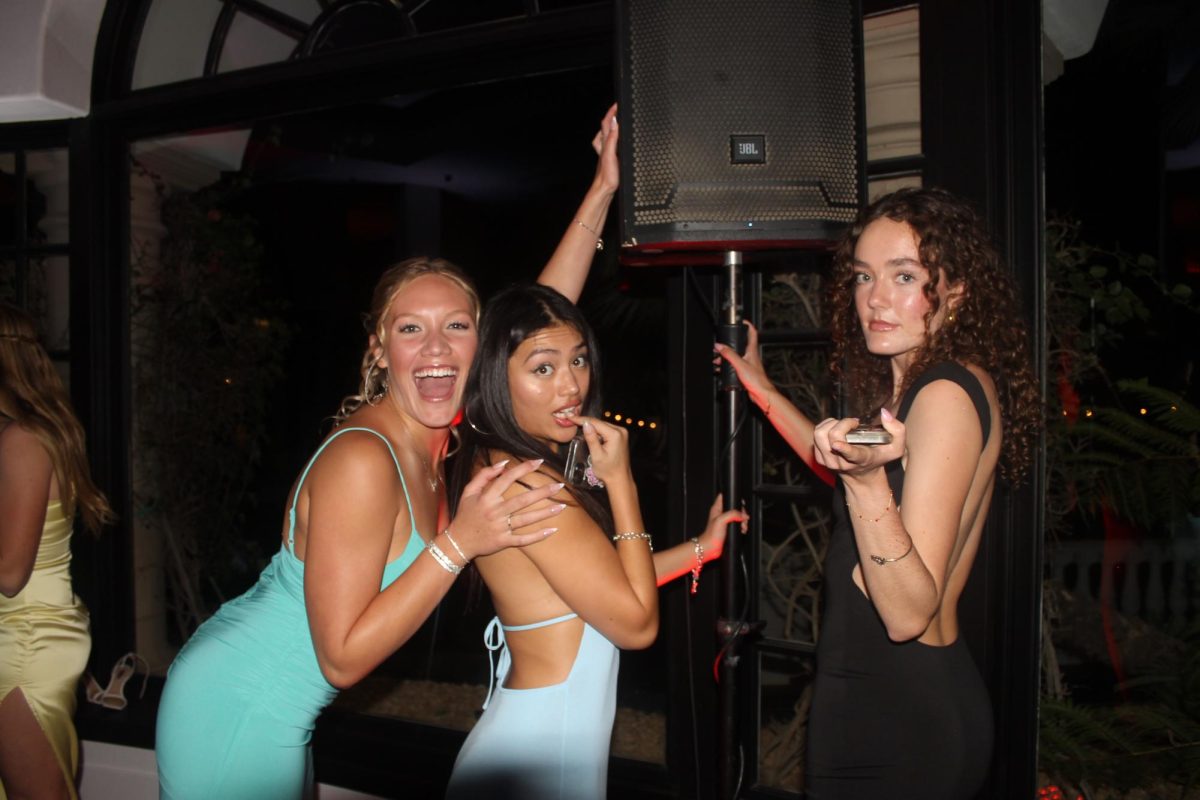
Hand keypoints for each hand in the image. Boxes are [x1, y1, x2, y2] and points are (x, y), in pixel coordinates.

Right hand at [447, 459, 565, 559]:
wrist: (457, 542)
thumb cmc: (465, 515)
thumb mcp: (468, 492)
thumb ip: (483, 475)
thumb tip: (503, 463)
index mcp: (487, 498)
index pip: (507, 479)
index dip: (523, 468)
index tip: (539, 461)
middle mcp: (494, 512)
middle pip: (522, 500)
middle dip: (542, 492)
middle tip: (559, 486)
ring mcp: (500, 528)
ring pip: (526, 519)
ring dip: (545, 513)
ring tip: (562, 507)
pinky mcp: (503, 541)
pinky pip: (523, 540)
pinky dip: (537, 536)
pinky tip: (552, 530)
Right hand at [571, 416, 630, 485]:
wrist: (620, 479)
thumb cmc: (608, 471)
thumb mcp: (597, 456)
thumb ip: (591, 439)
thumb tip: (585, 424)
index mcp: (615, 434)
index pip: (595, 423)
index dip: (581, 419)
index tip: (569, 416)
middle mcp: (620, 431)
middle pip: (599, 423)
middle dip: (585, 421)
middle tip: (571, 419)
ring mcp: (622, 433)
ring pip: (602, 425)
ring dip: (591, 425)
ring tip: (576, 423)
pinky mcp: (620, 436)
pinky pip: (606, 429)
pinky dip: (597, 430)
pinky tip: (589, 431)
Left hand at [590, 103, 618, 195]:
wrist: (604, 190)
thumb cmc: (607, 176)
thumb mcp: (610, 154)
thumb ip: (612, 138)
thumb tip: (614, 123)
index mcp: (604, 143)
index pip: (607, 123)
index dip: (611, 112)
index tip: (617, 105)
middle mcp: (604, 147)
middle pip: (605, 127)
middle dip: (610, 117)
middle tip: (617, 110)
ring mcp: (606, 153)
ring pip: (606, 136)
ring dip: (610, 127)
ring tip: (616, 122)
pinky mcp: (610, 159)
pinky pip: (610, 144)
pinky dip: (613, 139)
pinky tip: (617, 143)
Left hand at [696, 493, 748, 562]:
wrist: (710, 548)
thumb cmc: (711, 535)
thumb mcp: (721, 520)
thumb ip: (733, 514)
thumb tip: (743, 515)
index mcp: (717, 508)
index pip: (724, 496)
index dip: (732, 497)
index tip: (739, 502)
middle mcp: (721, 513)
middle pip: (735, 507)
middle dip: (741, 512)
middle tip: (743, 518)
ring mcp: (725, 521)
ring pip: (738, 516)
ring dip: (743, 521)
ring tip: (743, 526)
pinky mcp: (729, 528)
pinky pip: (739, 524)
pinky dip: (742, 527)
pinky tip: (742, 530)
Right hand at [713, 321, 773, 410]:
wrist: (761, 393)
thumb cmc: (756, 380)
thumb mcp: (740, 364)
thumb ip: (729, 354)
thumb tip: (720, 346)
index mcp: (751, 350)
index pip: (751, 332)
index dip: (747, 324)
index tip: (741, 320)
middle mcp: (750, 355)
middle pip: (740, 344)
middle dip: (729, 344)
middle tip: (719, 345)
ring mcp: (748, 363)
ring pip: (736, 355)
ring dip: (726, 356)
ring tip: (717, 359)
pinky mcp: (746, 371)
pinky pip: (735, 365)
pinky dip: (727, 365)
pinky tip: (721, 368)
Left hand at [812, 408, 904, 475]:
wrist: (862, 475)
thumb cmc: (879, 456)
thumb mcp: (896, 448)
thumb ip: (897, 430)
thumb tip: (885, 413)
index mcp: (861, 459)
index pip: (851, 454)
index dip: (844, 448)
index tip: (837, 444)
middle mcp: (842, 463)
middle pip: (833, 437)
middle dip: (843, 423)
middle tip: (853, 424)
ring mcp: (829, 462)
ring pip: (820, 434)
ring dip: (832, 424)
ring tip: (843, 426)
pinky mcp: (819, 458)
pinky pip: (816, 434)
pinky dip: (825, 427)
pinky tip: (835, 430)